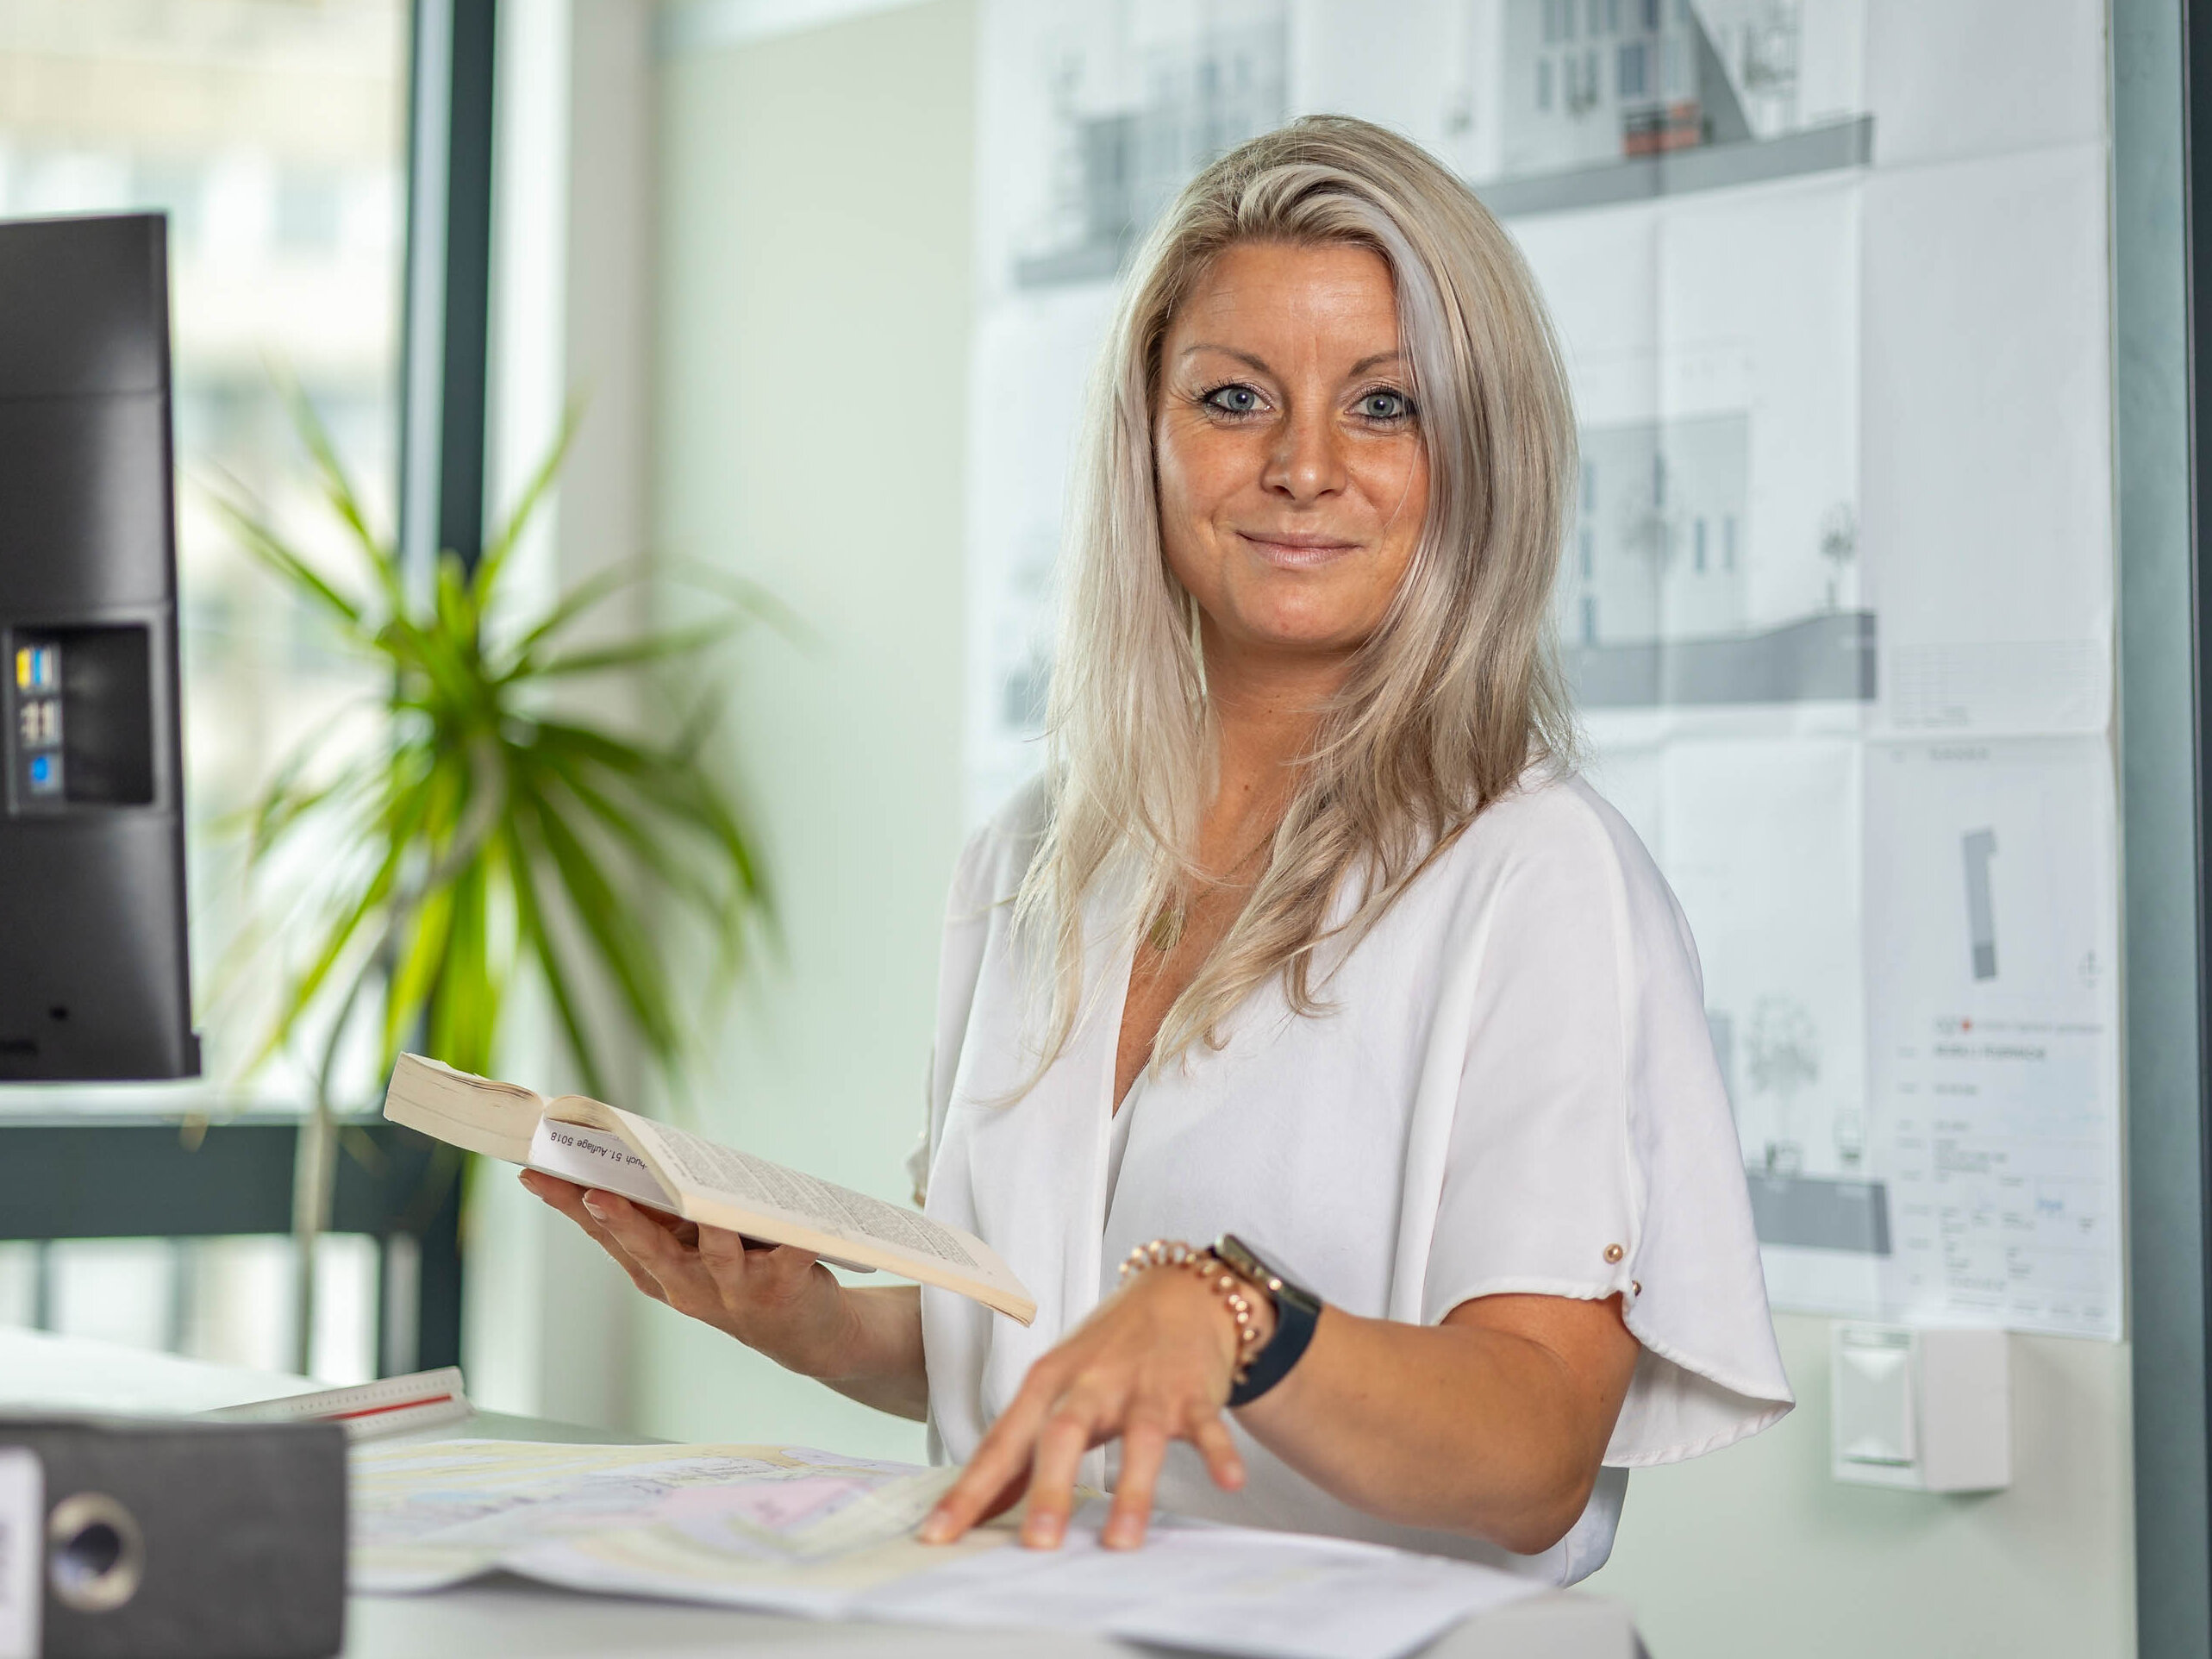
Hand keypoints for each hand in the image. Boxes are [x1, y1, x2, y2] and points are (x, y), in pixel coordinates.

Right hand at [519, 1170, 857, 1379]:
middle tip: (592, 1194)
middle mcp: (688, 1285)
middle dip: (620, 1222)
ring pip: (714, 1254)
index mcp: (659, 1272)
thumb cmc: (740, 1273)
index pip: (606, 1235)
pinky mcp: (783, 1287)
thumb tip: (630, 1154)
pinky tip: (795, 1225)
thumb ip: (664, 1213)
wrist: (805, 1334)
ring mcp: (734, 1289)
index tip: (534, 1173)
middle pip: (649, 1249)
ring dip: (703, 1227)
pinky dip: (792, 1240)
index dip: (569, 1206)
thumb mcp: (693, 1247)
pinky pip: (788, 1257)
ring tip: (694, 1200)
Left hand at [917, 1258, 1272, 1551]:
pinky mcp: (1193, 1391)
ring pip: (1139, 1436)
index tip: (937, 1536)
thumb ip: (1022, 1448)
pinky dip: (1219, 1451)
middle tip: (1038, 1544)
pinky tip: (1228, 1481)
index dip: (969, 1491)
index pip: (1001, 1443)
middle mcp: (1091, 1383)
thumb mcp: (1056, 1389)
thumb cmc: (1106, 1351)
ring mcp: (1145, 1386)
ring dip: (1133, 1489)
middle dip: (1050, 1489)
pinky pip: (1208, 1424)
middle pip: (1063, 1434)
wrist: (1178, 1292)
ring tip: (1123, 1542)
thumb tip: (979, 1506)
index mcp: (1048, 1384)